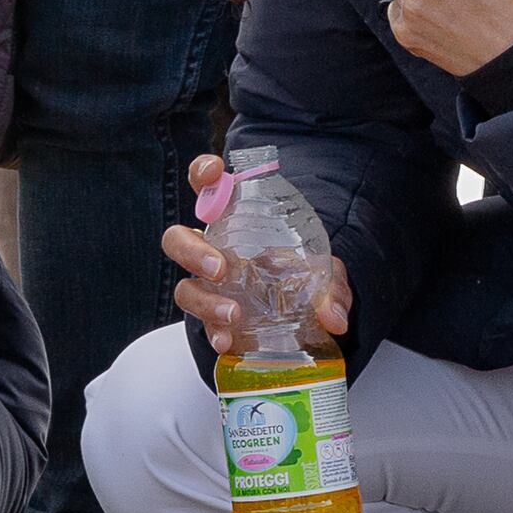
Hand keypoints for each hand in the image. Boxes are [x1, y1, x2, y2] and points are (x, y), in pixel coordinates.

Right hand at [157, 153, 352, 357]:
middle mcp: (213, 249)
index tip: (213, 172)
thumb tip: (334, 317)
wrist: (302, 315)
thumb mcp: (325, 275)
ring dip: (204, 299)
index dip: (202, 174)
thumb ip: (331, 289)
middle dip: (192, 250)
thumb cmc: (302, 276)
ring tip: (232, 313)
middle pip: (178, 239)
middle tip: (219, 268)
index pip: (207, 187)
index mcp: (235, 221)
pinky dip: (213, 331)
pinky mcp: (212, 317)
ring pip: (184, 286)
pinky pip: (201, 324)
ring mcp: (208, 286)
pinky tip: (227, 340)